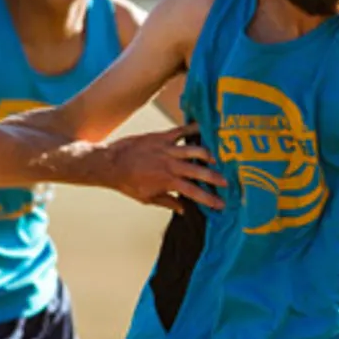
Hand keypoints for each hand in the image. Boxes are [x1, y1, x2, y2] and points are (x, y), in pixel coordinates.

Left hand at [103, 125, 225, 210]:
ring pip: (194, 150)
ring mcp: (166, 149)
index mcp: (168, 182)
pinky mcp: (161, 136)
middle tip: (228, 182)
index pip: (194, 192)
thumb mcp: (147, 198)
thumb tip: (184, 209)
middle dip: (215, 178)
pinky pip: (181, 131)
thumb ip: (167, 202)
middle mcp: (170, 165)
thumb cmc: (127, 183)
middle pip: (199, 171)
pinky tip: (204, 128)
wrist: (110, 163)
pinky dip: (194, 129)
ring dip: (208, 154)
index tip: (221, 204)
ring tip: (218, 158)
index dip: (209, 199)